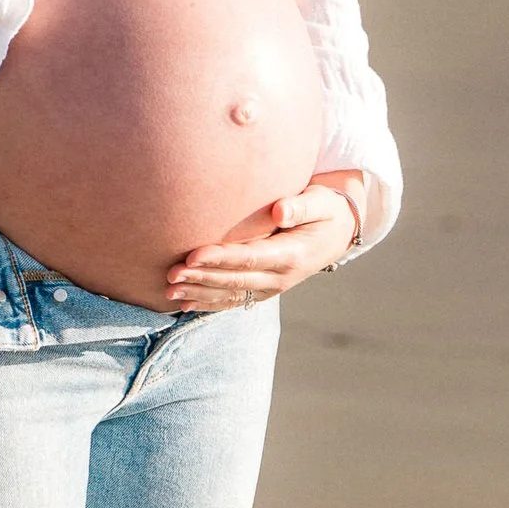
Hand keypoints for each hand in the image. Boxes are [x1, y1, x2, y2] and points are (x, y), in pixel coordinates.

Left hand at [164, 181, 362, 310]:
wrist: (339, 232)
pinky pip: (233, 301)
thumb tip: (280, 210)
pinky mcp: (263, 289)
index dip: (220, 258)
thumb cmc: (326, 209)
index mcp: (292, 254)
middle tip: (171, 274)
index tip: (192, 256)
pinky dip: (208, 304)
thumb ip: (301, 206)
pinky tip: (184, 304)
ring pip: (230, 295)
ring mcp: (271, 286)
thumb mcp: (321, 202)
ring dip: (199, 294)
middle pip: (235, 280)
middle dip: (201, 278)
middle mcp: (280, 277)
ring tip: (169, 291)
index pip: (250, 258)